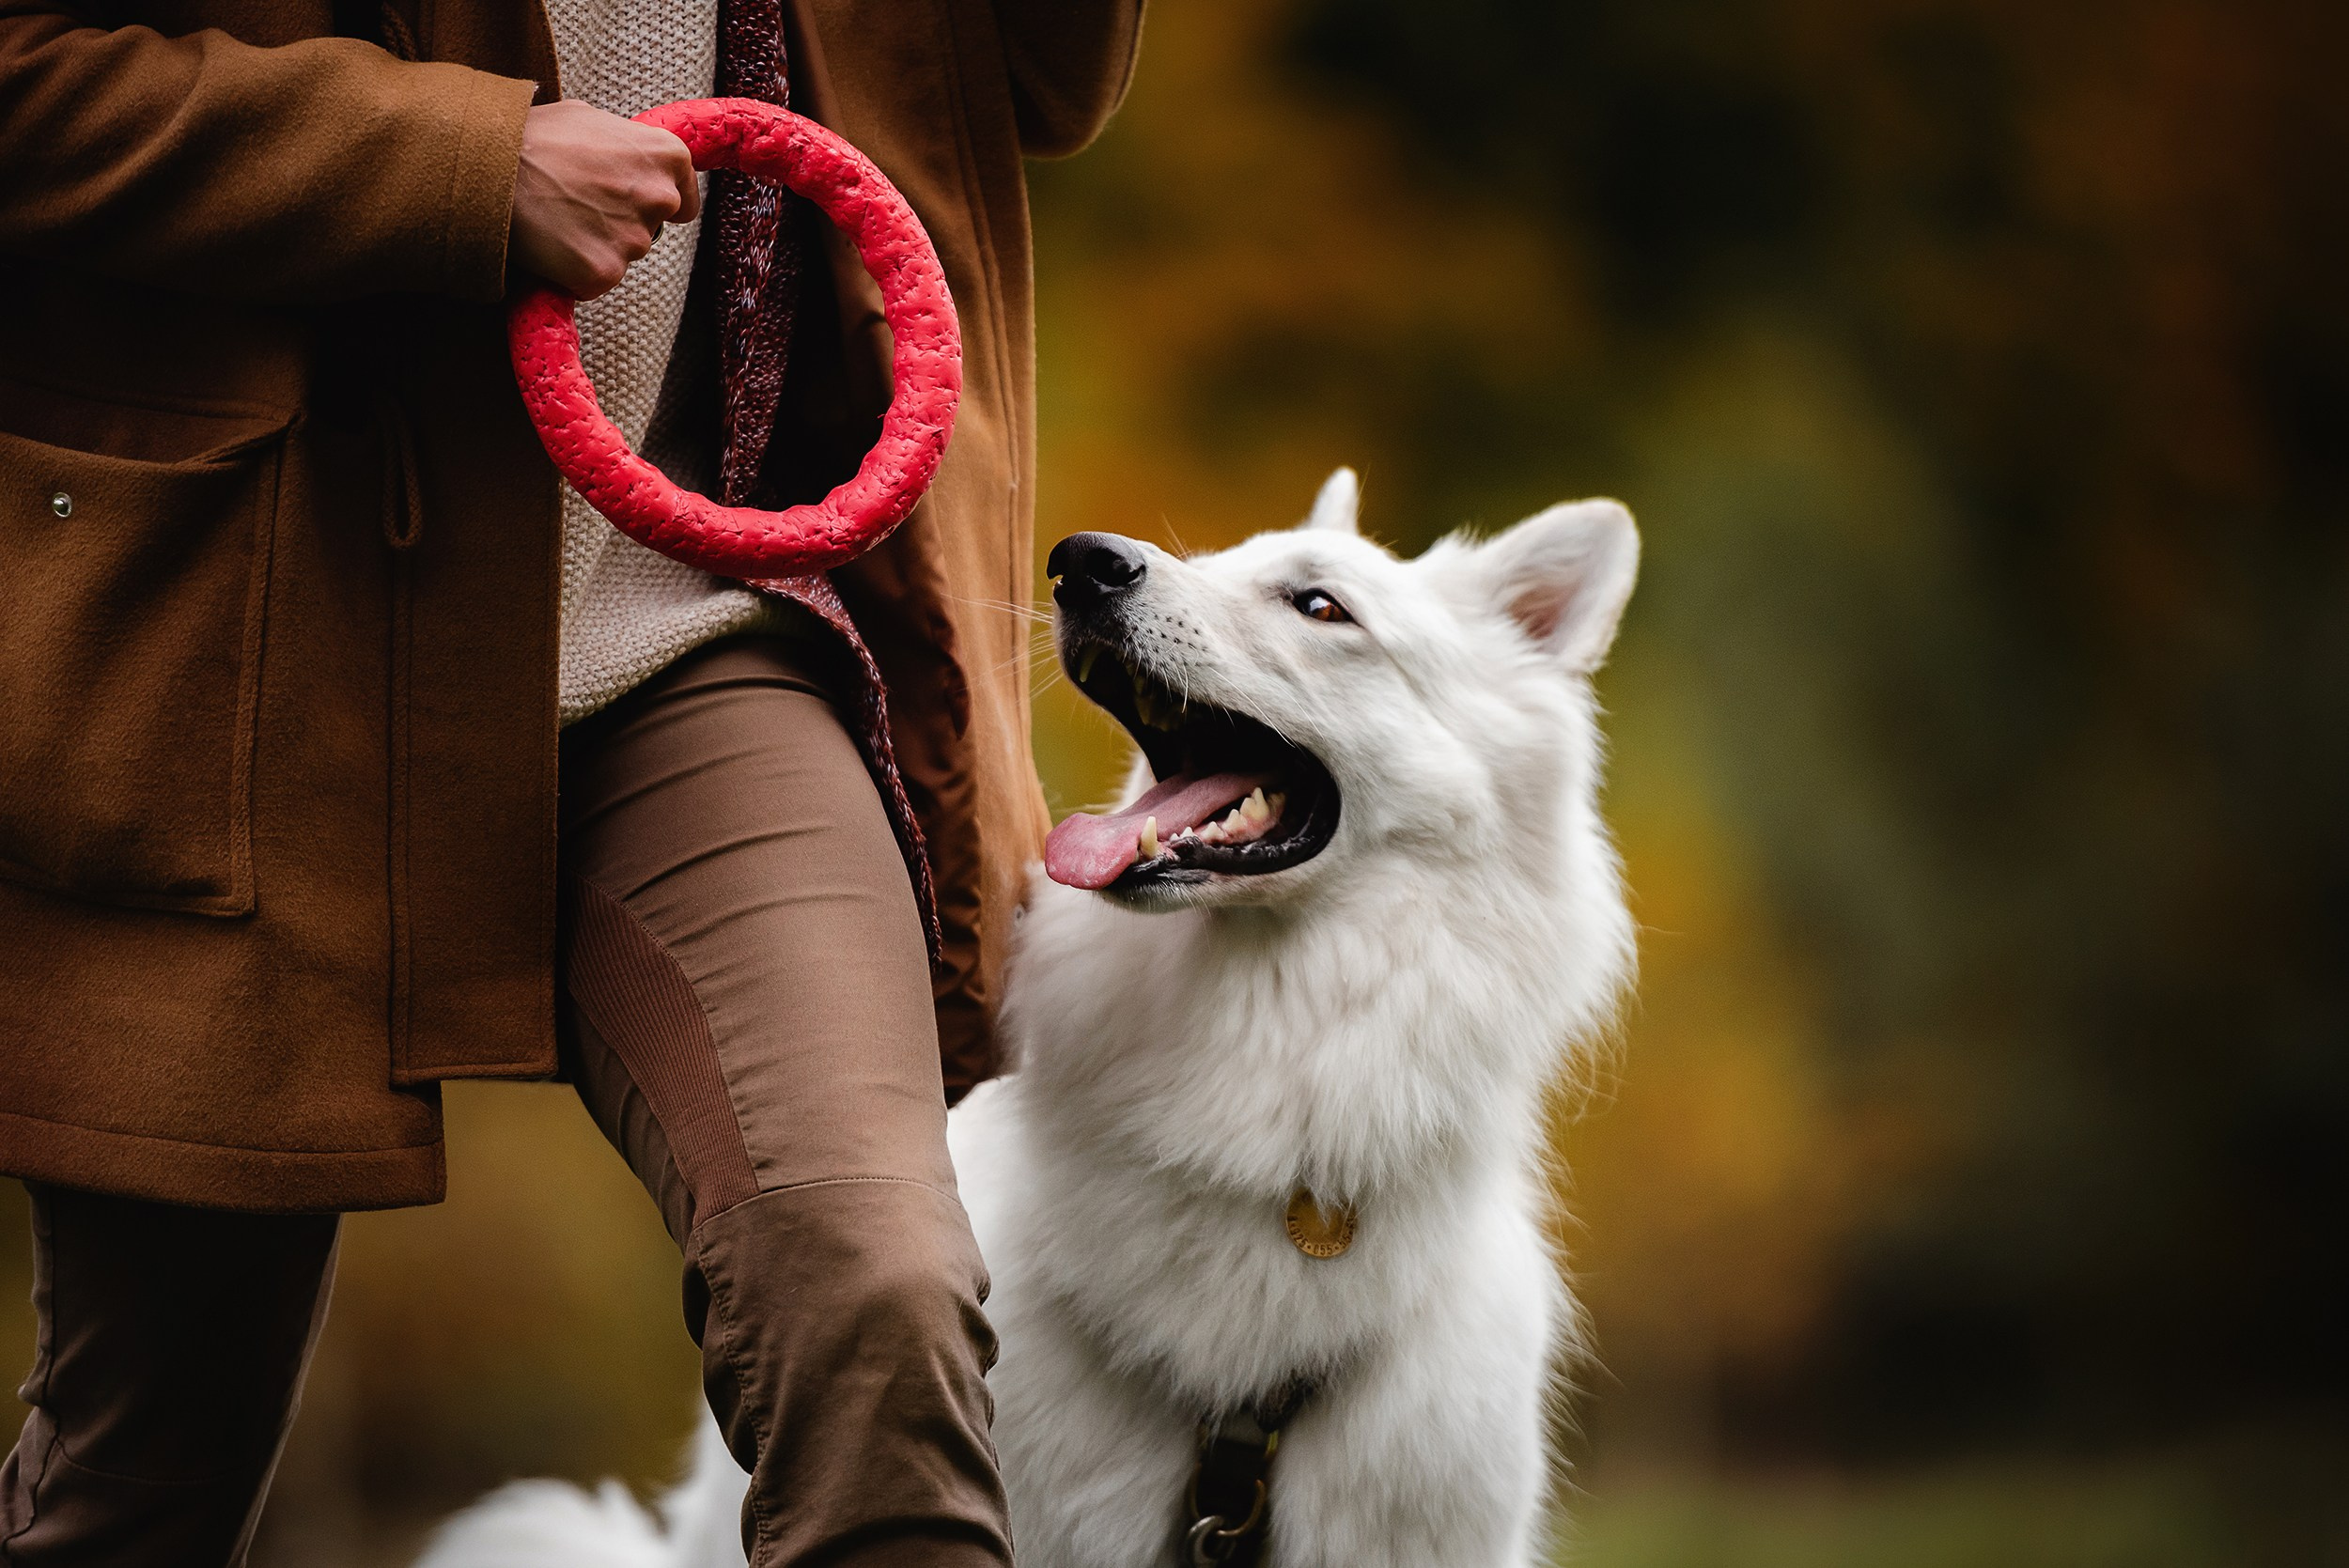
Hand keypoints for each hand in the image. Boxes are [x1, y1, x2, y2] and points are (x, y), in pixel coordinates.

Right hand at [507, 99, 699, 299]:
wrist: (488, 165)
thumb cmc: (534, 136)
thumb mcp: (591, 118)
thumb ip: (626, 144)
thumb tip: (634, 157)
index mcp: (667, 155)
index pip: (685, 203)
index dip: (658, 206)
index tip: (633, 204)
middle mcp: (660, 197)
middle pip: (652, 230)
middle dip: (623, 223)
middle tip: (579, 205)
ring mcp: (634, 238)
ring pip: (623, 255)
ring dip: (597, 245)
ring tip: (557, 218)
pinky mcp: (605, 272)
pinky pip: (596, 280)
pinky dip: (575, 270)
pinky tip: (551, 243)